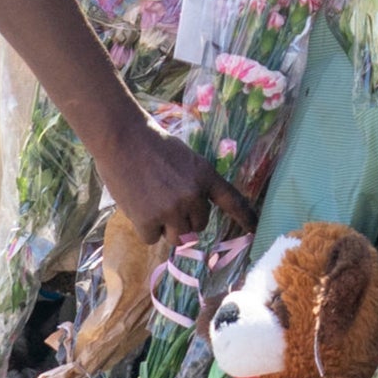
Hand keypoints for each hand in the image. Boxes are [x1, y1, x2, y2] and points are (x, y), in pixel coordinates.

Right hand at [91, 112, 256, 244]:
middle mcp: (193, 196)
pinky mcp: (148, 220)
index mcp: (205, 176)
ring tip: (151, 205)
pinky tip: (137, 207)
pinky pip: (152, 239)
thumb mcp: (185, 159)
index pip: (232, 201)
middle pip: (198, 226)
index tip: (255, 230)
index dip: (245, 217)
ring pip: (177, 238)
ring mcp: (171, 210)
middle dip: (184, 220)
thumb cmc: (151, 145)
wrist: (122, 138)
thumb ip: (193, 184)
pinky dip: (145, 229)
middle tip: (165, 201)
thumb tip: (191, 212)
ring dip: (166, 228)